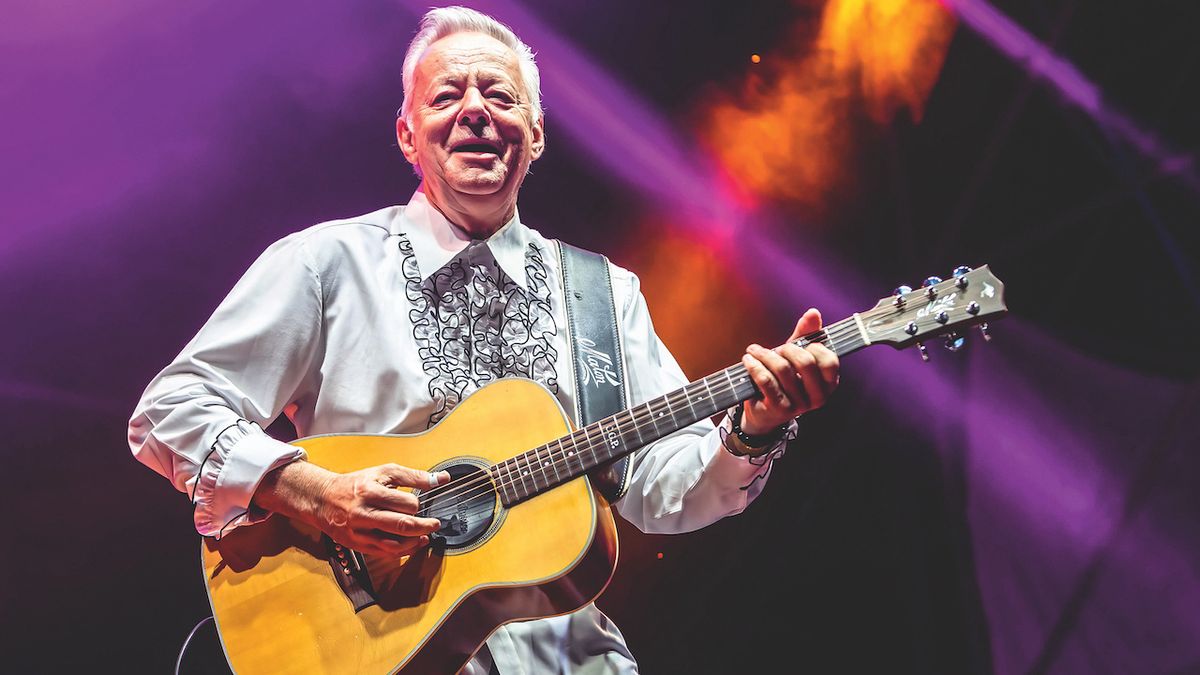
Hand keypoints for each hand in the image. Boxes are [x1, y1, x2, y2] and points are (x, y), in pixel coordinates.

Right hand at [254, 461, 450, 556]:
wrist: (323, 499)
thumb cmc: (356, 484)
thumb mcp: (384, 472)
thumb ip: (414, 476)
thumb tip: (442, 479)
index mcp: (370, 491)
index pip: (405, 503)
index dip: (417, 505)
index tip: (420, 504)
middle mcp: (363, 513)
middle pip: (402, 525)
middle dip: (424, 527)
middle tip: (434, 524)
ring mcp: (359, 532)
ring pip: (394, 544)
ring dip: (414, 541)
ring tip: (424, 535)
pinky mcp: (357, 544)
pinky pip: (385, 553)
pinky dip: (402, 550)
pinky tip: (411, 544)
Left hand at [739, 308, 839, 435]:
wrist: (765, 412)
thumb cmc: (784, 380)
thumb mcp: (796, 357)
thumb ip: (805, 335)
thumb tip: (813, 312)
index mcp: (829, 384)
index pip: (830, 361)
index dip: (813, 347)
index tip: (798, 344)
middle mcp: (818, 397)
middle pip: (805, 363)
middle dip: (787, 350)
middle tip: (776, 349)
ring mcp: (798, 405)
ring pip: (783, 370)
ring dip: (765, 355)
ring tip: (754, 351)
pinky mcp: (778, 409)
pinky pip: (766, 381)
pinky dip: (754, 366)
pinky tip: (748, 360)